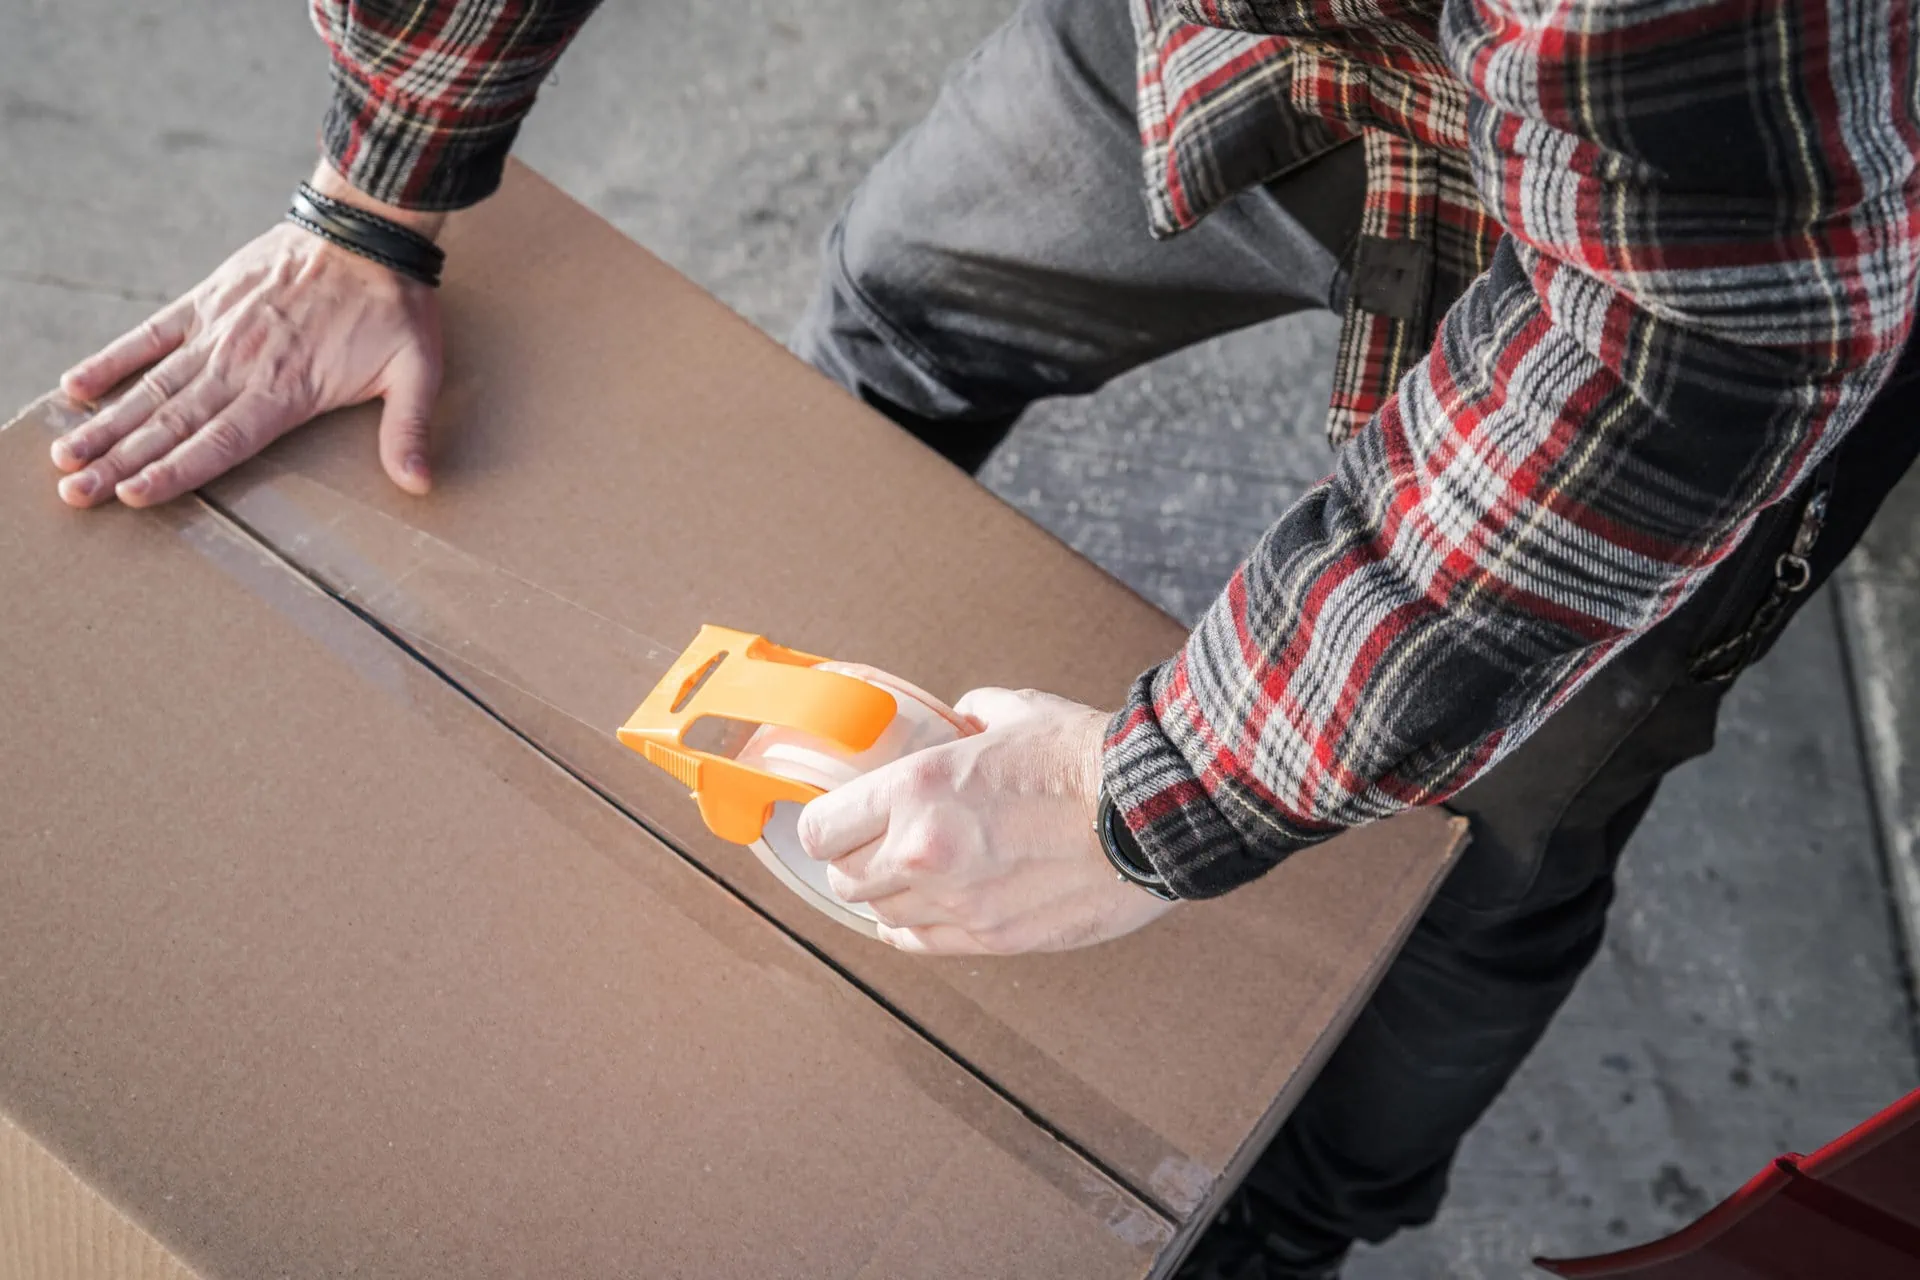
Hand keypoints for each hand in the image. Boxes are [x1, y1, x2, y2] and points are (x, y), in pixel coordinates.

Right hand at [50, 163, 444, 508]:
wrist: (367, 230)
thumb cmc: (396, 308)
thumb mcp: (418, 372)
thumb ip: (410, 430)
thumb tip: (420, 485)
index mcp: (286, 391)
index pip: (220, 443)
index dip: (176, 471)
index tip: (132, 496)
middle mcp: (241, 366)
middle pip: (171, 424)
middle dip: (120, 462)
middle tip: (74, 494)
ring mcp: (217, 333)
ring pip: (151, 387)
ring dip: (106, 424)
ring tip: (64, 457)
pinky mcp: (207, 302)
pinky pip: (150, 335)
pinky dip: (112, 359)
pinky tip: (75, 387)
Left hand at [797, 687, 1177, 954]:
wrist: (1153, 811)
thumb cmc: (1088, 759)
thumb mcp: (1014, 713)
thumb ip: (971, 716)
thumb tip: (960, 718)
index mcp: (919, 789)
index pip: (822, 830)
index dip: (825, 827)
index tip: (836, 823)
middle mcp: (924, 851)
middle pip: (845, 880)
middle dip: (853, 863)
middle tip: (870, 850)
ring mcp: (959, 902)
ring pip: (882, 916)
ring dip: (888, 897)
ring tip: (906, 879)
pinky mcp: (995, 937)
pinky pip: (924, 945)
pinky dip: (914, 931)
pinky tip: (922, 916)